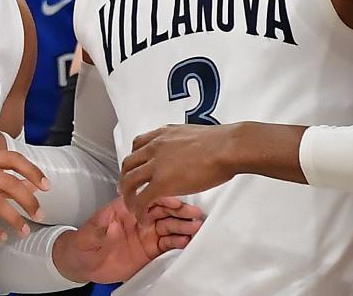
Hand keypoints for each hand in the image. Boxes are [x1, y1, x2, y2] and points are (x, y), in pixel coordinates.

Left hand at [53, 197, 202, 283]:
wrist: (84, 264)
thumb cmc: (85, 242)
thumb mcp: (89, 231)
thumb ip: (101, 226)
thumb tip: (112, 224)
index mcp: (128, 208)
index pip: (148, 199)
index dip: (163, 199)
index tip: (175, 203)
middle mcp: (141, 218)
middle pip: (164, 212)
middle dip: (180, 212)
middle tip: (195, 215)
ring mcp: (147, 233)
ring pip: (170, 227)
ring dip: (183, 226)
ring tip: (196, 228)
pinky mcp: (151, 250)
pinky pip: (168, 244)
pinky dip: (178, 242)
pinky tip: (188, 241)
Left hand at [119, 124, 236, 221]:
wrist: (226, 148)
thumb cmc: (220, 142)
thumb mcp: (192, 134)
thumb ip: (181, 142)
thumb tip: (186, 149)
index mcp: (162, 134)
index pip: (137, 145)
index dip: (135, 160)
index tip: (137, 169)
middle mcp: (154, 147)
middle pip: (128, 164)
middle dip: (125, 179)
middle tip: (128, 191)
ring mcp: (156, 164)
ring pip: (128, 182)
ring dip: (128, 197)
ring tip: (133, 208)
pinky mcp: (161, 183)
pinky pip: (141, 199)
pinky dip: (139, 211)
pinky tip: (144, 219)